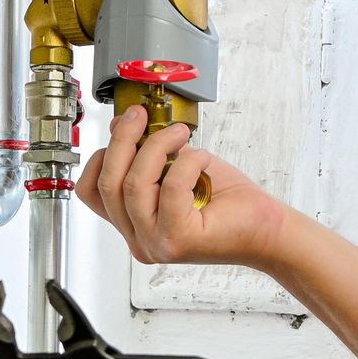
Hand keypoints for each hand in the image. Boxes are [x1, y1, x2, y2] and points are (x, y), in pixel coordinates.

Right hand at [78, 105, 290, 268]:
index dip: (101, 155)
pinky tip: (201, 158)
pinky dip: (186, 163)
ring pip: (134, 185)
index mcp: (134, 224)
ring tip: (179, 133)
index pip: (91, 192)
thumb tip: (122, 125)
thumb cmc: (228, 203)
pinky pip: (170, 188)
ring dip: (155, 146)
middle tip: (142, 115)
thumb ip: (148, 152)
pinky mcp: (179, 240)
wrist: (266, 230)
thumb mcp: (178, 167)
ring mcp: (156, 243)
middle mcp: (139, 238)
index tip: (123, 126)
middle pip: (108, 183)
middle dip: (123, 140)